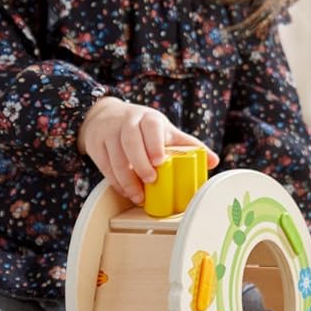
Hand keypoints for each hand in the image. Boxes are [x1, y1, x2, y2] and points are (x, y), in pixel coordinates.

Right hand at [78, 97, 219, 204]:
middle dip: (140, 163)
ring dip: (127, 179)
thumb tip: (213, 160)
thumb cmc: (142, 126)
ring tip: (139, 195)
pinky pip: (105, 166)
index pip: (151, 127)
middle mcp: (127, 122)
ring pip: (115, 157)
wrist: (106, 116)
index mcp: (148, 118)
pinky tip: (126, 191)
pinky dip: (116, 182)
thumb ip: (188, 145)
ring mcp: (109, 133)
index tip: (160, 162)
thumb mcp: (165, 130)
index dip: (154, 144)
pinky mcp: (96, 146)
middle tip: (151, 180)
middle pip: (130, 141)